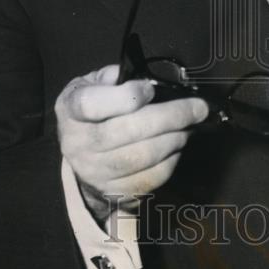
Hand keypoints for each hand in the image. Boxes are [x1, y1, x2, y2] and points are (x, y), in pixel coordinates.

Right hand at [55, 63, 208, 222]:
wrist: (80, 155)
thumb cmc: (93, 110)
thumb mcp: (93, 84)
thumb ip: (114, 77)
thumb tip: (144, 81)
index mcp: (70, 110)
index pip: (91, 105)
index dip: (125, 97)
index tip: (150, 89)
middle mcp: (78, 143)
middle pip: (127, 131)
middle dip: (170, 117)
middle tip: (198, 108)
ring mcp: (94, 172)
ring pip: (142, 157)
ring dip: (174, 139)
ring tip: (189, 126)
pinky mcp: (112, 191)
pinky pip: (148, 179)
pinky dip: (170, 162)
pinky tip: (176, 146)